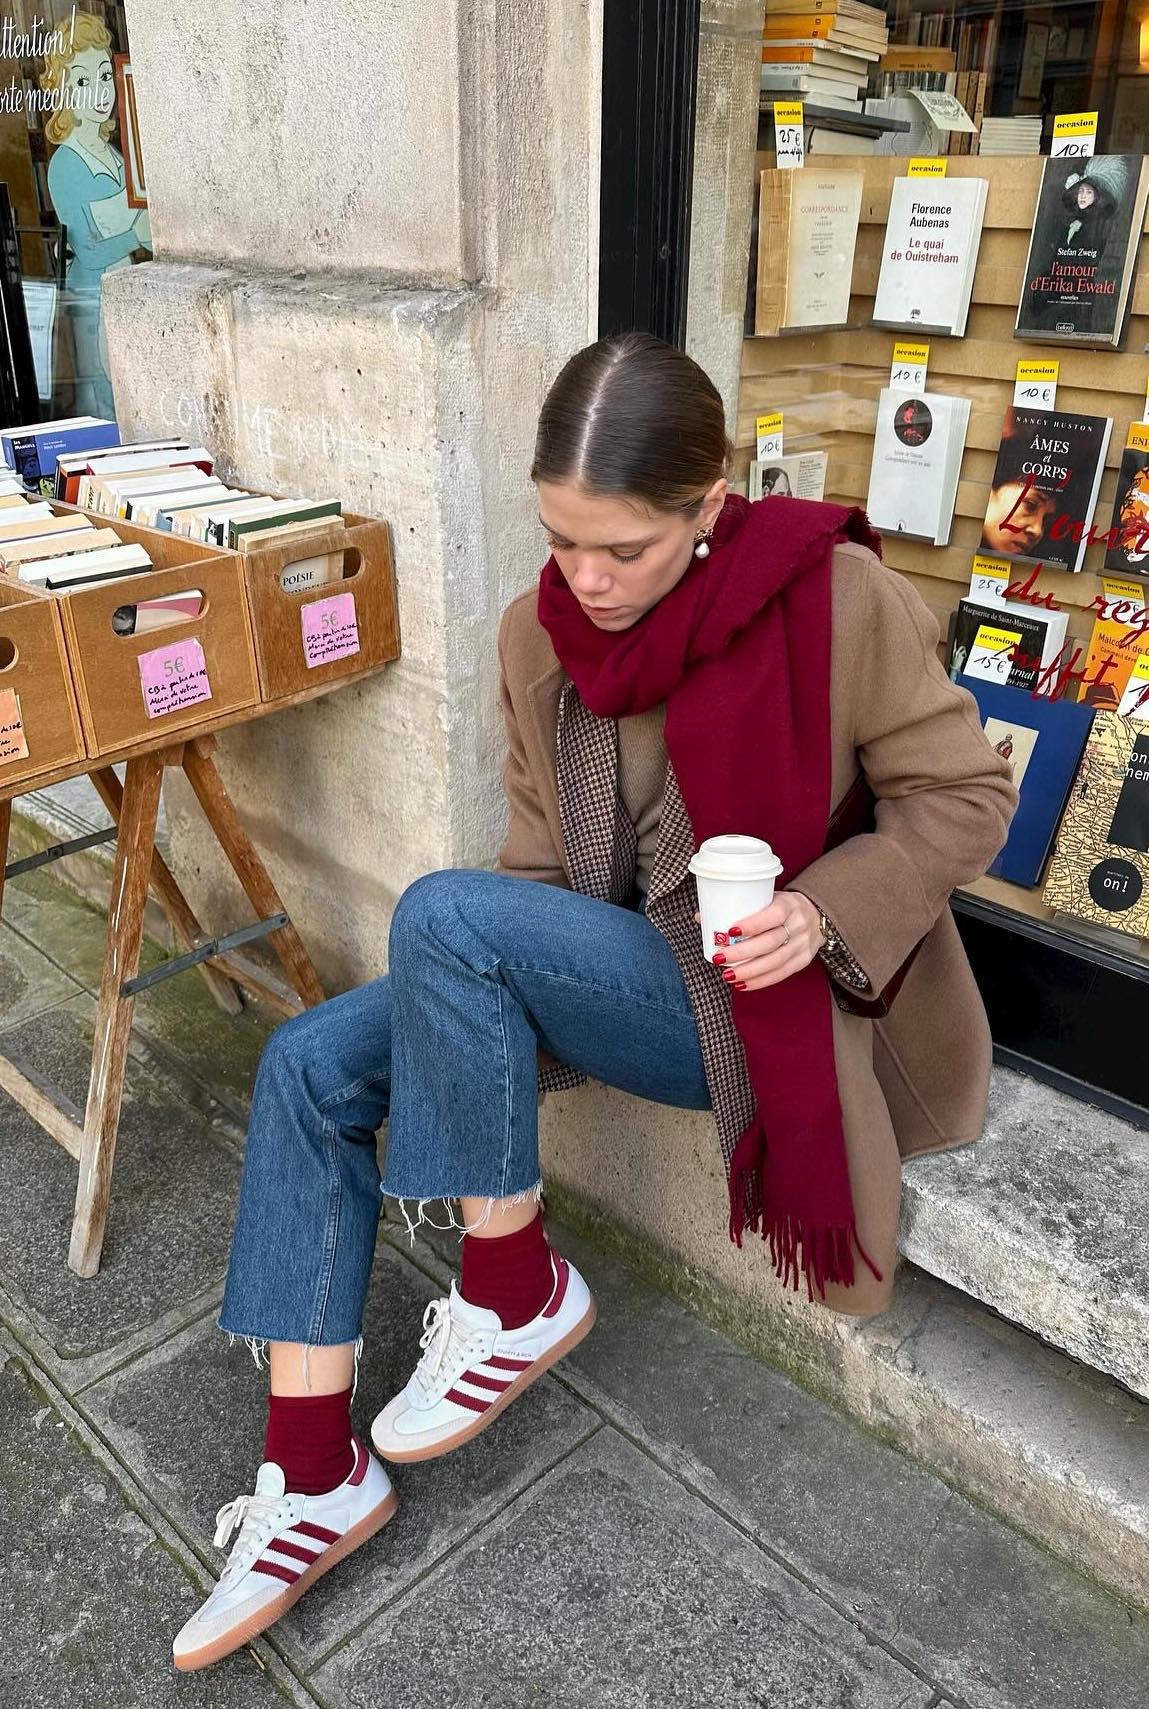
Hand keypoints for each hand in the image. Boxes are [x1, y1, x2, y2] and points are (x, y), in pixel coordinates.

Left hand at [692, 891, 824, 991]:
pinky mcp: (803, 960)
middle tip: (719, 958)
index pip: (772, 916)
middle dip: (742, 953)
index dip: (752, 925)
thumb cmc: (783, 906)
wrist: (818, 915)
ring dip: (748, 971)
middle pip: (769, 942)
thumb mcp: (767, 898)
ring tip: (727, 976)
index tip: (729, 931)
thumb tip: (701, 917)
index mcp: (788, 905)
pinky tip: (742, 984)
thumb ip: (739, 907)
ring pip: (775, 962)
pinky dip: (760, 981)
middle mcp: (798, 925)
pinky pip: (781, 974)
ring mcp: (802, 945)